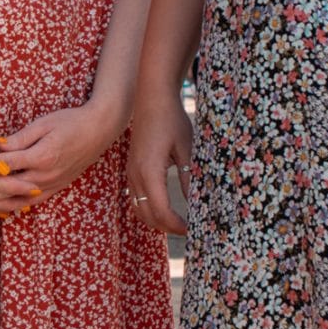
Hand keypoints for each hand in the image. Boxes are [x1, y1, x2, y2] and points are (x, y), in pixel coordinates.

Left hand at [0, 102, 117, 217]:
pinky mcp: (56, 187)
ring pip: (19, 200)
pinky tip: (2, 211)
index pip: (6, 166)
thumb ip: (20, 138)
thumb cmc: (70, 121)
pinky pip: (32, 202)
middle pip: (9, 188)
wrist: (99, 130)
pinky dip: (15, 207)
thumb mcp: (44, 124)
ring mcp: (52, 184)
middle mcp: (45, 175)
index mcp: (41, 157)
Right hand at [125, 85, 193, 235]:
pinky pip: (135, 198)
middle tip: (187, 230)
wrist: (152, 98)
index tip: (192, 230)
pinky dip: (148, 209)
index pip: (160, 211)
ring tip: (177, 222)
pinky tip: (164, 208)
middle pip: (147, 216)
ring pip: (138, 209)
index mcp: (149, 172)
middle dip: (166, 227)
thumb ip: (189, 178)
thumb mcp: (187, 149)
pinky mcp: (131, 168)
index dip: (176, 225)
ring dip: (155, 220)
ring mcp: (130, 172)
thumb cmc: (172, 120)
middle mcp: (135, 175)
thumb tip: (197, 204)